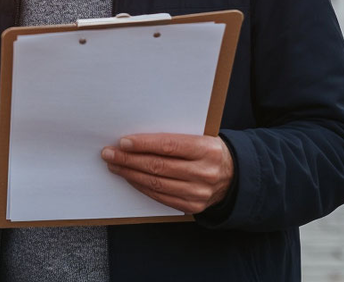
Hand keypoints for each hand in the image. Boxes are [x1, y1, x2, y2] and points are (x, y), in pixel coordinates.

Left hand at [100, 133, 232, 213]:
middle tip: (109, 153)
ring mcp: (199, 192)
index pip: (169, 145)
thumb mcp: (201, 138)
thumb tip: (136, 139)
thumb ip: (175, 138)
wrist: (234, 177)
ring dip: (130, 174)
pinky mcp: (192, 206)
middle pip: (158, 166)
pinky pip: (160, 196)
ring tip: (115, 165)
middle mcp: (204, 172)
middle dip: (129, 159)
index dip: (143, 144)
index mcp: (207, 149)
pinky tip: (130, 178)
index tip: (123, 142)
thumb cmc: (209, 152)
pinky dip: (141, 186)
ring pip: (156, 183)